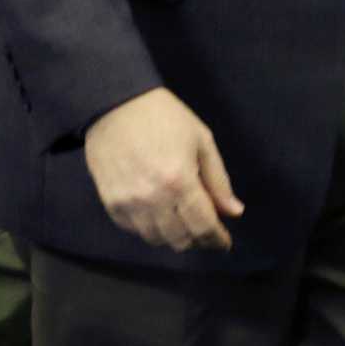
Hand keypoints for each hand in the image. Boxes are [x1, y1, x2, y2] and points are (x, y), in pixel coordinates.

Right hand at [84, 87, 243, 250]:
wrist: (114, 104)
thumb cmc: (164, 117)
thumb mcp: (201, 140)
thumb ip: (218, 180)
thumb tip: (234, 212)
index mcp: (180, 181)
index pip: (203, 226)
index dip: (217, 239)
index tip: (223, 242)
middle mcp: (153, 199)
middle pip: (180, 239)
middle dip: (197, 239)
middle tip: (204, 229)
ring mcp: (128, 204)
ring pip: (156, 239)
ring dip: (173, 236)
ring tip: (182, 222)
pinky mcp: (111, 203)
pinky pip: (134, 230)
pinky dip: (150, 228)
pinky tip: (158, 214)